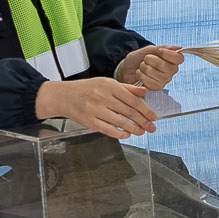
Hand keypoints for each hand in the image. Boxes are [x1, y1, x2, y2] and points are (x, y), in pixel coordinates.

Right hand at [36, 77, 157, 138]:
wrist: (64, 96)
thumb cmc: (87, 89)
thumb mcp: (107, 83)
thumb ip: (127, 88)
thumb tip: (144, 92)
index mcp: (109, 86)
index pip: (133, 100)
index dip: (146, 110)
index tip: (154, 117)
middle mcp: (102, 97)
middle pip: (128, 112)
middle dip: (143, 122)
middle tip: (151, 127)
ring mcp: (94, 110)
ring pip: (120, 122)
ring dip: (134, 129)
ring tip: (141, 132)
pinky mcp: (88, 121)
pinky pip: (108, 130)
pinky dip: (119, 134)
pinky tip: (126, 134)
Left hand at [113, 44, 182, 87]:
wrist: (127, 69)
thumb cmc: (138, 59)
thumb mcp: (149, 49)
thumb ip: (163, 48)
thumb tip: (178, 48)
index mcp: (172, 60)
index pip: (179, 58)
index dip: (168, 54)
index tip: (159, 51)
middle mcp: (171, 71)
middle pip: (164, 65)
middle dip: (150, 60)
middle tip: (146, 60)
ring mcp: (164, 80)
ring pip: (154, 72)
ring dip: (144, 68)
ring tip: (142, 67)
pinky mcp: (157, 87)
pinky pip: (149, 81)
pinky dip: (141, 76)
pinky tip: (141, 75)